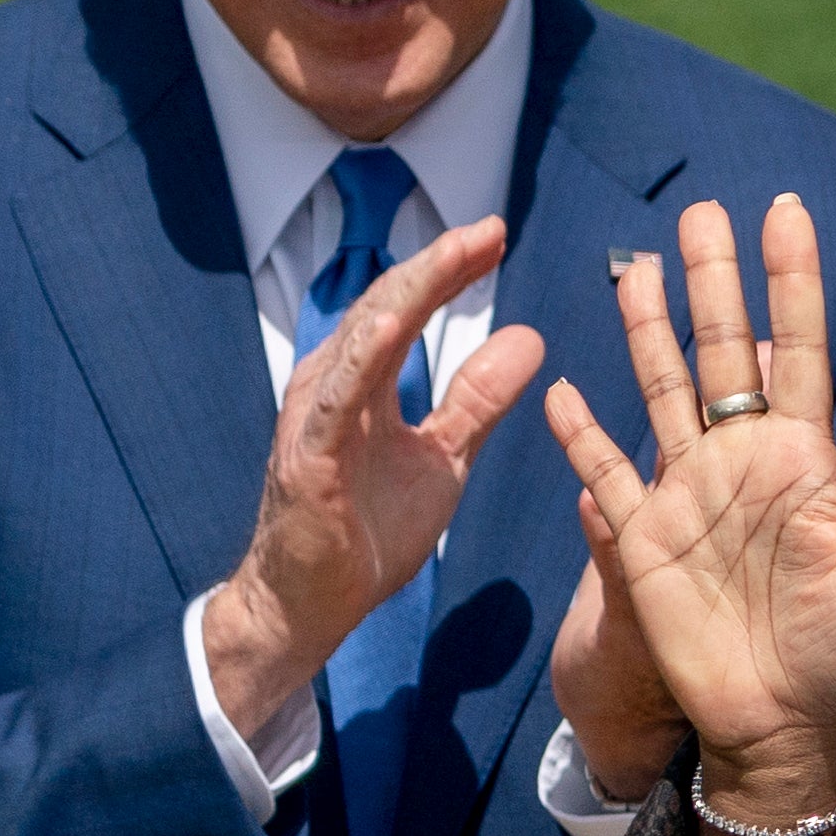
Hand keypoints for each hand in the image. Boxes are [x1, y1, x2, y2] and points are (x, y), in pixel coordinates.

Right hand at [206, 219, 546, 737]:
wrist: (313, 607)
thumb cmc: (367, 529)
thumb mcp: (444, 457)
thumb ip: (478, 399)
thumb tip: (528, 337)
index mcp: (364, 382)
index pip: (410, 308)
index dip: (450, 270)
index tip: (496, 234)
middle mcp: (333, 387)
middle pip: (385, 307)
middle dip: (437, 265)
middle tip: (489, 228)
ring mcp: (315, 421)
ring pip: (360, 340)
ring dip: (407, 294)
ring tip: (452, 253)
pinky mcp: (306, 460)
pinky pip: (334, 402)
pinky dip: (360, 360)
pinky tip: (391, 325)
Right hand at [543, 197, 835, 835]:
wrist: (786, 727)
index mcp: (806, 458)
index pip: (798, 348)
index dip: (792, 281)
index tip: (786, 212)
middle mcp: (744, 463)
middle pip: (724, 351)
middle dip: (715, 280)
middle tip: (703, 210)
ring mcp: (690, 496)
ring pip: (663, 392)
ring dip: (650, 331)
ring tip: (637, 266)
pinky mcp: (645, 543)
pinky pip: (606, 480)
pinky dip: (584, 439)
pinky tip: (563, 393)